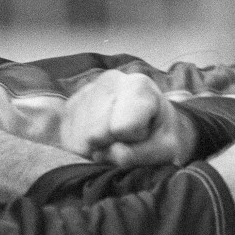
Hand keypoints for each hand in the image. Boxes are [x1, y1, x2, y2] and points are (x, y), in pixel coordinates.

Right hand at [60, 70, 195, 166]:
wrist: (150, 122)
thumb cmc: (161, 135)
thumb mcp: (166, 148)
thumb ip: (144, 153)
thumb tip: (115, 154)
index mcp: (139, 85)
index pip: (123, 128)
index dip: (135, 140)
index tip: (145, 133)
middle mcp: (109, 80)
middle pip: (96, 134)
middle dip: (112, 145)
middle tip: (128, 138)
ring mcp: (86, 90)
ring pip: (80, 138)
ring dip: (98, 148)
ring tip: (116, 137)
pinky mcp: (70, 105)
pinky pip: (68, 138)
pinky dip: (83, 147)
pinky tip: (101, 138)